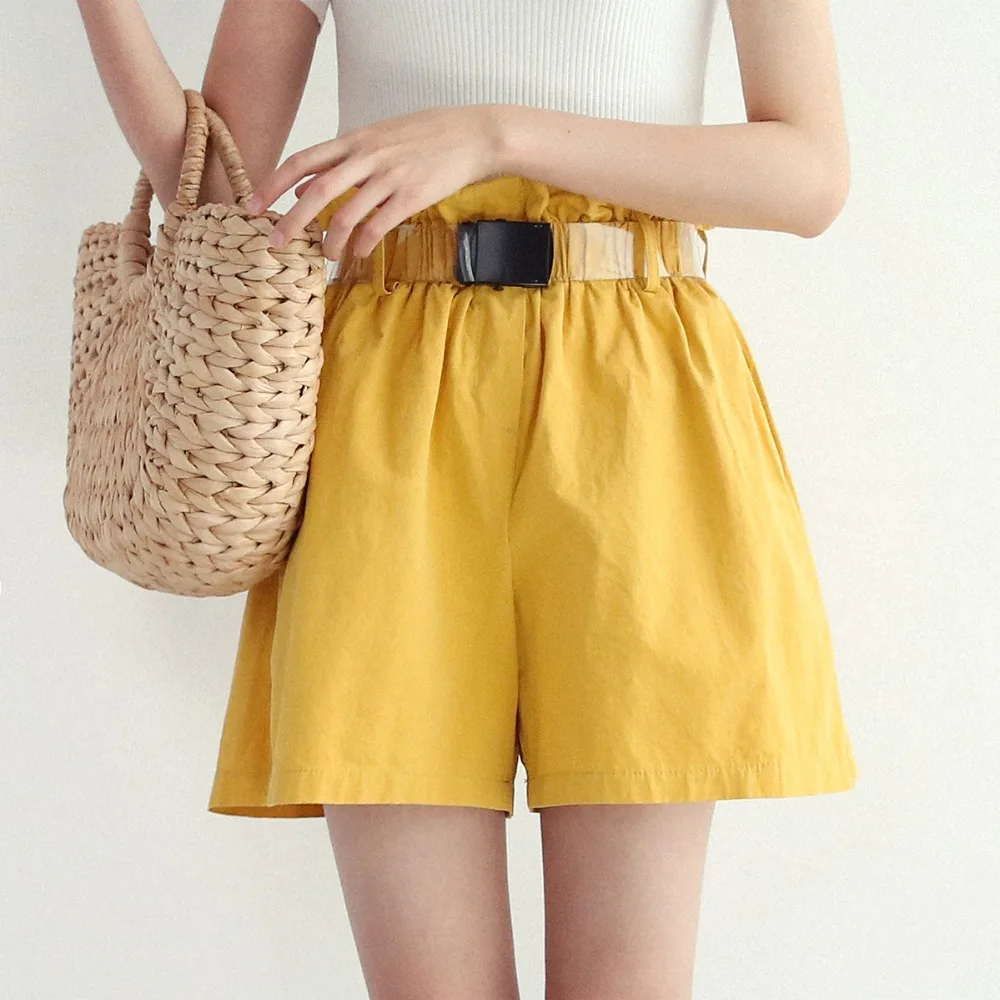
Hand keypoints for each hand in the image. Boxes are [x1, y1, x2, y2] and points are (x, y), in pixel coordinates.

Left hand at [246, 104, 507, 260]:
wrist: (471, 135)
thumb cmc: (424, 137)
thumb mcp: (378, 138)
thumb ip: (342, 160)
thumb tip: (304, 186)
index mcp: (354, 140)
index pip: (303, 160)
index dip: (273, 184)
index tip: (252, 207)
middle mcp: (367, 156)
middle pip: (317, 190)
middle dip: (291, 220)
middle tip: (274, 244)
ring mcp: (390, 176)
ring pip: (347, 212)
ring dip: (330, 240)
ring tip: (326, 256)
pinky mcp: (412, 196)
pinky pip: (378, 224)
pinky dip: (363, 242)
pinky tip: (357, 252)